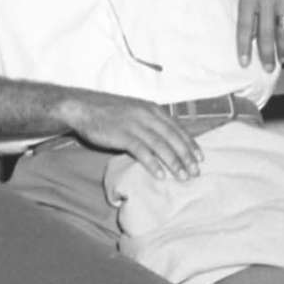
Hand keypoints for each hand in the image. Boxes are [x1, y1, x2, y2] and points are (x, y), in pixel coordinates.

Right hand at [61, 93, 203, 180]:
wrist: (83, 107)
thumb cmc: (109, 111)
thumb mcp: (135, 111)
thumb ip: (150, 121)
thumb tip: (166, 137)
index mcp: (152, 109)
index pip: (177, 128)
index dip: (190, 143)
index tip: (200, 157)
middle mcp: (147, 115)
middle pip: (173, 138)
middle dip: (186, 156)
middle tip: (196, 172)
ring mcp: (135, 125)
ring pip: (161, 145)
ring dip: (174, 162)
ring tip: (183, 177)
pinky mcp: (122, 135)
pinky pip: (142, 151)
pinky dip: (153, 164)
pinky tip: (160, 175)